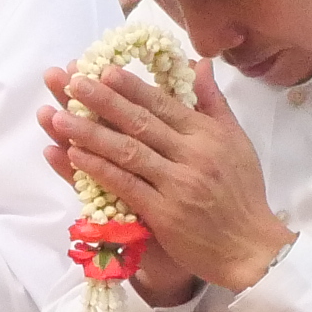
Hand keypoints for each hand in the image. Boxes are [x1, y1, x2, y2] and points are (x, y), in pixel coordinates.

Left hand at [42, 59, 291, 298]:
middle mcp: (192, 155)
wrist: (252, 248)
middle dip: (103, 101)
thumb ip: (213, 102)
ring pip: (127, 152)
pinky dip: (99, 170)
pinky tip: (74, 156)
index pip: (163, 104)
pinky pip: (125, 185)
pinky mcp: (165, 213)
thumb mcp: (237, 141)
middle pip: (140, 122)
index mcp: (208, 135)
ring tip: (60, 117)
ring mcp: (178, 184)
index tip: (103, 70)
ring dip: (90, 133)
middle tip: (72, 82)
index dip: (131, 86)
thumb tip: (198, 63)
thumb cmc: (243, 194)